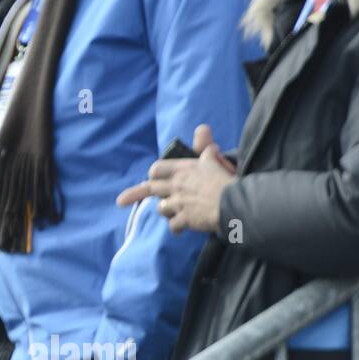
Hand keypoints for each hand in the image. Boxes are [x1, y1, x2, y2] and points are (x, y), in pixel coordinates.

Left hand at [116, 127, 236, 234]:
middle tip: (121, 200)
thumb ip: (206, 148)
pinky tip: (182, 229)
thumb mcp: (216, 160)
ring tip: (177, 214)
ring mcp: (179, 202)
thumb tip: (202, 129)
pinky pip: (173, 226)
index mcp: (183, 170)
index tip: (150, 179)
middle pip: (150, 188)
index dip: (154, 174)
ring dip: (167, 212)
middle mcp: (177, 185)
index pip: (158, 169)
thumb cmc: (228, 180)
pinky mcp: (184, 219)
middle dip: (134, 194)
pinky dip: (177, 228)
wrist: (237, 202)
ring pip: (162, 208)